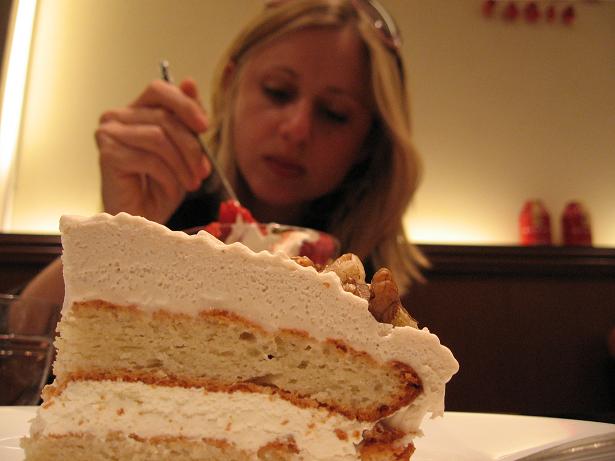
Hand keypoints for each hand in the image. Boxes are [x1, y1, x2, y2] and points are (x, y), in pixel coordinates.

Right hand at [95, 78, 211, 222]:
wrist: (142, 219)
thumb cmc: (160, 185)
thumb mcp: (182, 150)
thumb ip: (186, 119)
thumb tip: (189, 82)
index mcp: (135, 110)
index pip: (159, 89)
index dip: (186, 104)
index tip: (205, 127)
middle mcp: (116, 117)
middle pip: (164, 118)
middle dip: (192, 147)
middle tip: (203, 171)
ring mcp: (108, 134)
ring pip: (159, 137)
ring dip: (182, 164)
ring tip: (191, 183)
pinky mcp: (107, 155)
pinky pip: (149, 159)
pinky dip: (168, 176)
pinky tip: (170, 189)